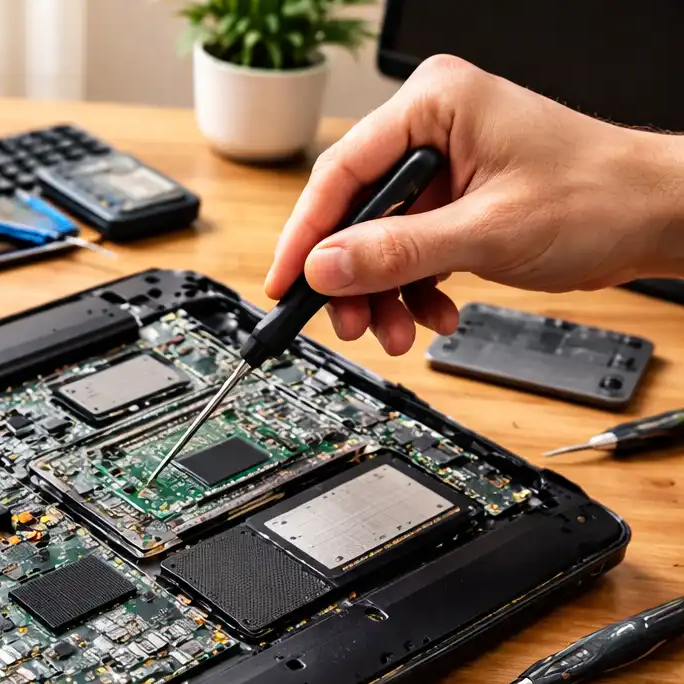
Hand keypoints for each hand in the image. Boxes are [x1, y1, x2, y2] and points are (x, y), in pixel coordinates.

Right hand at [266, 55, 683, 355]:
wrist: (653, 217)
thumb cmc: (595, 195)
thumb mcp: (485, 231)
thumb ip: (396, 252)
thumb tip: (324, 268)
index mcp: (433, 105)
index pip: (342, 172)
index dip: (306, 235)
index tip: (284, 283)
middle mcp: (431, 131)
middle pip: (355, 213)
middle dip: (353, 279)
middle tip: (352, 323)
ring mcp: (442, 170)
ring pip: (379, 242)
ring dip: (384, 295)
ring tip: (400, 332)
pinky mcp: (453, 204)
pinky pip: (408, 253)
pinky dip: (414, 290)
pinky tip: (434, 314)